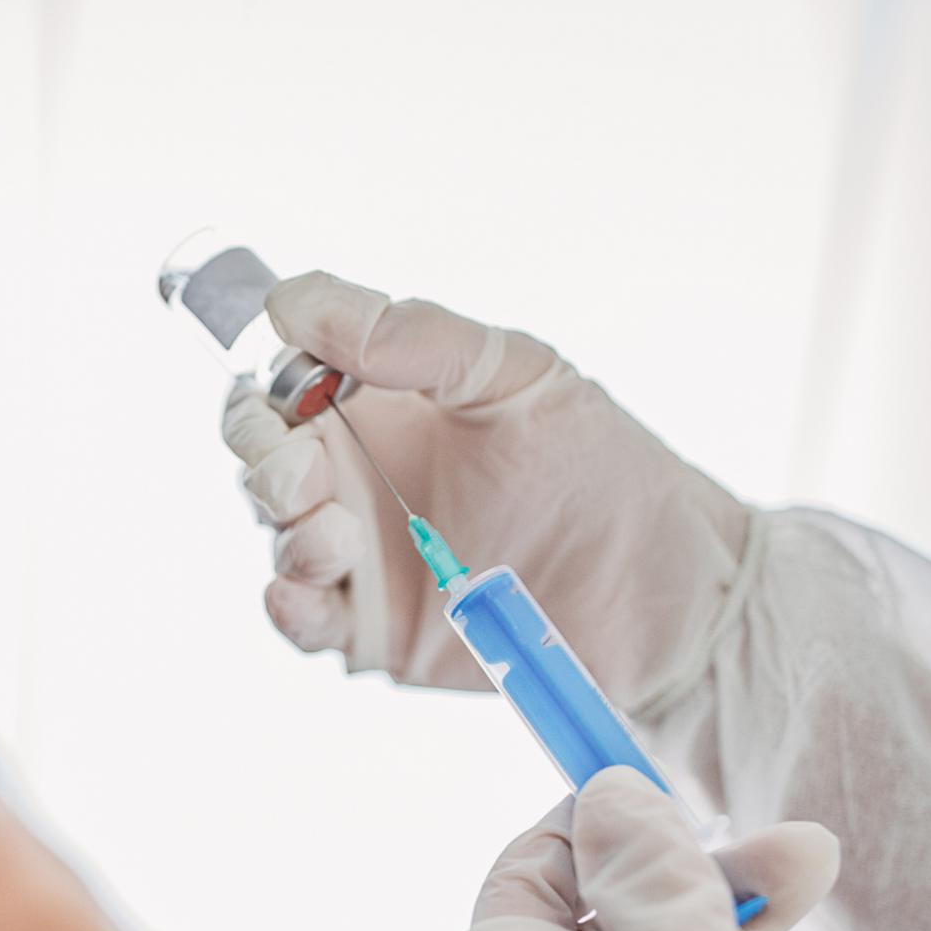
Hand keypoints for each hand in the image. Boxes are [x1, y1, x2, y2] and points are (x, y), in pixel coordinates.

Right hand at [220, 272, 747, 704]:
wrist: (671, 593)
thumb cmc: (606, 469)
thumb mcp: (519, 376)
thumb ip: (413, 337)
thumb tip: (292, 301)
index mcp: (383, 403)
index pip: (282, 380)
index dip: (267, 380)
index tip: (295, 384)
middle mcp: (360, 475)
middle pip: (259, 454)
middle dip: (262, 457)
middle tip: (307, 472)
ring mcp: (362, 555)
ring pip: (274, 533)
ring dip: (286, 530)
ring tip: (341, 537)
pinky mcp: (374, 630)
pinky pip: (300, 618)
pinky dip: (288, 604)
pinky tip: (309, 592)